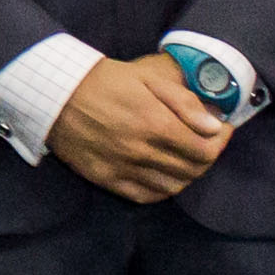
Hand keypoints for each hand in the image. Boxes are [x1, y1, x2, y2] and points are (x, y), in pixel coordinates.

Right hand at [43, 53, 232, 203]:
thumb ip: (183, 102)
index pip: (206, 150)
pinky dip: (161, 189)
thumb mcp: (146, 78)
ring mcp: (123, 168)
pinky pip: (145, 196)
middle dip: (206, 156)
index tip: (221, 130)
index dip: (221, 142)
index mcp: (155, 124)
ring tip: (183, 158)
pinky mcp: (106, 178)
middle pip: (193, 170)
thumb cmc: (103, 80)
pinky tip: (161, 174)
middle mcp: (142, 152)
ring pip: (172, 186)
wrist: (53, 93)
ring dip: (186, 174)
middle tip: (203, 142)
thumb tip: (213, 126)